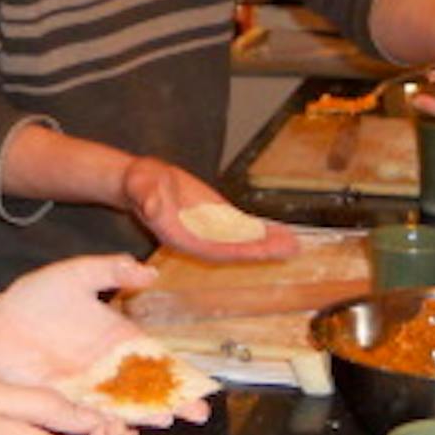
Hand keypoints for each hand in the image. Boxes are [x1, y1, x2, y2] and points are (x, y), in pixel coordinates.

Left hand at [0, 255, 211, 426]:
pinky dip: (106, 422)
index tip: (202, 385)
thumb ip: (111, 270)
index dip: (181, 372)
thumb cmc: (33, 299)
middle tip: (196, 413)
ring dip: (145, 415)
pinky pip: (90, 415)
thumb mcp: (76, 275)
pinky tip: (123, 427)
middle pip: (149, 389)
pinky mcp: (64, 401)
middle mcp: (109, 369)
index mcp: (119, 339)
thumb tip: (150, 271)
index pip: (158, 359)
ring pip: (124, 406)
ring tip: (166, 420)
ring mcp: (88, 388)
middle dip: (174, 401)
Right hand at [121, 157, 296, 264]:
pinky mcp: (216, 219)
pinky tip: (278, 231)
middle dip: (262, 251)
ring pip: (242, 241)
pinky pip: (241, 228)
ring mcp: (210, 231)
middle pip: (234, 249)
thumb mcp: (142, 187)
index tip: (262, 252)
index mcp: (182, 237)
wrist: (142, 182)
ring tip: (294, 244)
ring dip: (267, 243)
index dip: (239, 251)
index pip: (214, 249)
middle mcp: (199, 239)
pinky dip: (260, 230)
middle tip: (291, 250)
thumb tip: (152, 208)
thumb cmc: (141, 185)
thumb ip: (147, 199)